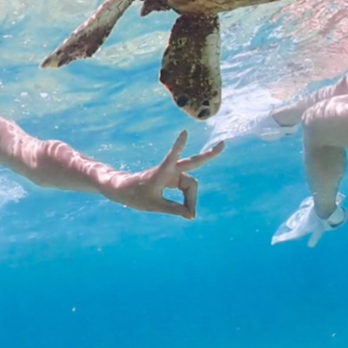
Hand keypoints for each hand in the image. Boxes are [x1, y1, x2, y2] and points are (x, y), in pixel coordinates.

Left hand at [107, 131, 224, 219]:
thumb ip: (174, 209)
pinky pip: (186, 188)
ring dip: (191, 199)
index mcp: (162, 172)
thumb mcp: (154, 205)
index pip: (174, 157)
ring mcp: (172, 173)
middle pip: (193, 165)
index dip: (179, 146)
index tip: (184, 132)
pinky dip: (189, 198)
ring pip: (190, 184)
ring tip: (191, 216)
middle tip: (223, 144)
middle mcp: (170, 169)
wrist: (124, 190)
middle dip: (208, 155)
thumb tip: (191, 215)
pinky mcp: (172, 178)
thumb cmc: (135, 195)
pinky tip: (191, 209)